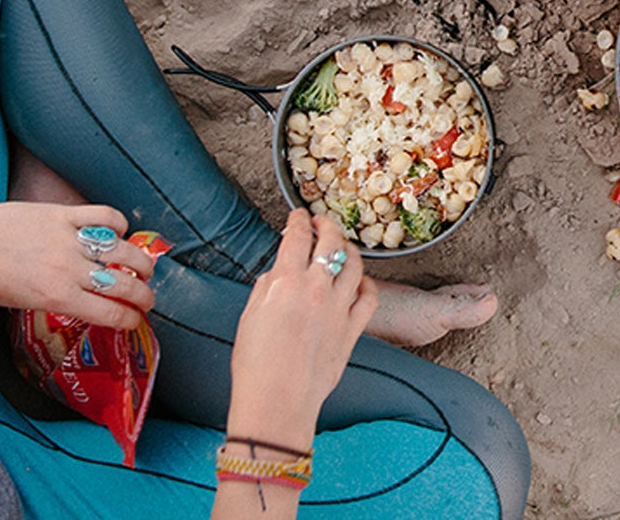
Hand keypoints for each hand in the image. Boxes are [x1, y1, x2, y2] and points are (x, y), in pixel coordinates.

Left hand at [0, 201, 156, 329]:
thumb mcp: (20, 304)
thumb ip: (55, 301)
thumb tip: (82, 298)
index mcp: (56, 298)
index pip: (112, 314)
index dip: (131, 320)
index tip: (135, 320)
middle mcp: (68, 270)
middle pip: (125, 284)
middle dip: (144, 295)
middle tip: (147, 298)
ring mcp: (67, 239)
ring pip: (123, 250)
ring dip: (141, 261)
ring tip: (143, 267)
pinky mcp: (62, 214)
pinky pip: (104, 216)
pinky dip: (118, 224)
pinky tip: (118, 231)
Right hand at [224, 211, 376, 440]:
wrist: (277, 402)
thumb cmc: (256, 366)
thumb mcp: (250, 317)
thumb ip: (267, 287)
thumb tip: (278, 273)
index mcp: (285, 282)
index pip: (296, 236)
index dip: (298, 220)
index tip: (298, 216)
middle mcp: (317, 289)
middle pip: (331, 241)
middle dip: (327, 225)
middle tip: (321, 223)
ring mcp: (339, 308)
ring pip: (355, 264)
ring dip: (349, 249)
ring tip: (342, 246)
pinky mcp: (353, 329)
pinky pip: (369, 296)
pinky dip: (366, 283)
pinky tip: (360, 281)